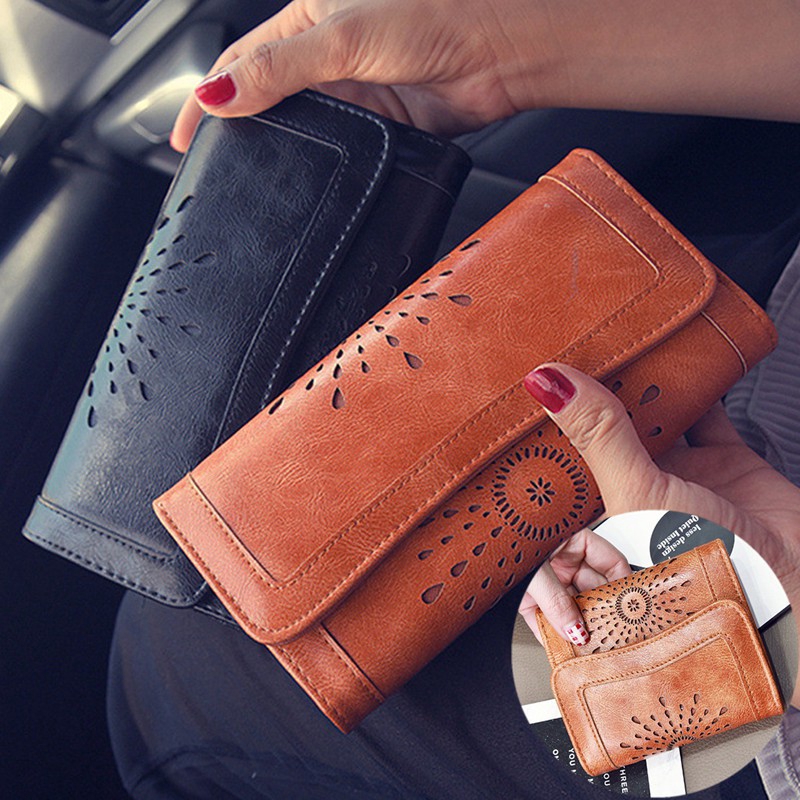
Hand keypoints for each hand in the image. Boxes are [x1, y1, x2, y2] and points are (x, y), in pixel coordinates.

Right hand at [171, 0, 799, 152]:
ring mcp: (350, 94)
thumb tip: (220, 92)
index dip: (209, 96)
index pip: (241, 60)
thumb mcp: (343, 38)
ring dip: (279, 152)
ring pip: (301, 129)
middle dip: (238, 130)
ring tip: (254, 182)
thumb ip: (280, 67)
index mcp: (306, 19)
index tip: (183, 135)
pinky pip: (336, 150)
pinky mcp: (376, 125)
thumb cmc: (434, 19)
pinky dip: (319, 167)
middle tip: (213, 169)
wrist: (496, 54)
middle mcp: (324, 57)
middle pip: (267, 98)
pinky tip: (306, 182)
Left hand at [522, 363, 799, 704]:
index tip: (529, 385)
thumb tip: (547, 383)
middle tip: (574, 356)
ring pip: (655, 422)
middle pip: (608, 437)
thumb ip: (597, 437)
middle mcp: (638, 496)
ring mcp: (682, 481)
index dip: (547, 430)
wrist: (796, 585)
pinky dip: (698, 388)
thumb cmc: (705, 572)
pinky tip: (681, 361)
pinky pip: (708, 417)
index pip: (564, 465)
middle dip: (595, 402)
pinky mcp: (727, 466)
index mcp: (602, 516)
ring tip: (618, 349)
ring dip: (642, 391)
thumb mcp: (635, 496)